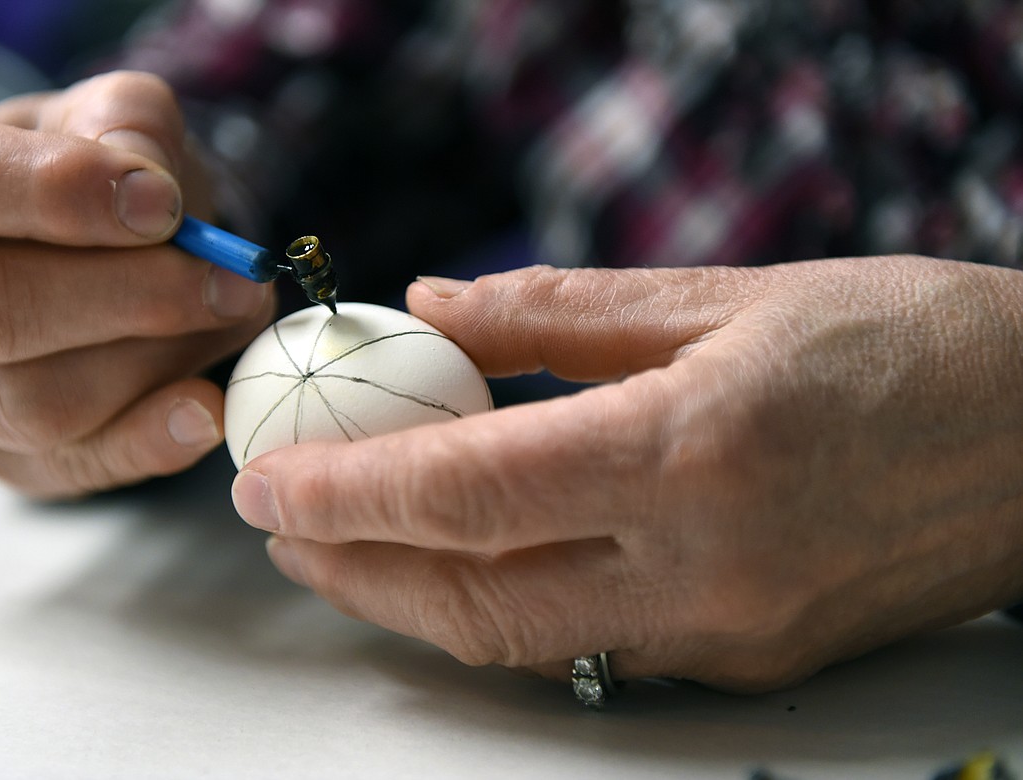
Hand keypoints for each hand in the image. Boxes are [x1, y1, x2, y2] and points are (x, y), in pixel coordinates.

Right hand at [0, 71, 273, 497]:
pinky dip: (151, 442)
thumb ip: (122, 123)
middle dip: (127, 295)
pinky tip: (206, 407)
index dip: (56, 190)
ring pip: (34, 403)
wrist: (72, 255)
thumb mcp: (92, 119)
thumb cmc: (74, 181)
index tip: (161, 203)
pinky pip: (74, 466)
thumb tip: (152, 187)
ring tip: (230, 317)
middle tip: (228, 278)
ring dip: (154, 362)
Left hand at [232, 256, 1022, 691]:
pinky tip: (468, 567)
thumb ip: (560, 314)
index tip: (270, 482)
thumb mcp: (729, 294)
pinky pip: (594, 649)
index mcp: (696, 450)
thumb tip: (438, 309)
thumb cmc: (910, 345)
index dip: (349, 493)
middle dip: (353, 567)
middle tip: (284, 525)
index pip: (471, 493)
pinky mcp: (752, 662)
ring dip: (413, 601)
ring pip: (523, 643)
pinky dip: (506, 610)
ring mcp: (732, 633)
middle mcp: (709, 566)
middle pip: (475, 597)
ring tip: (345, 553)